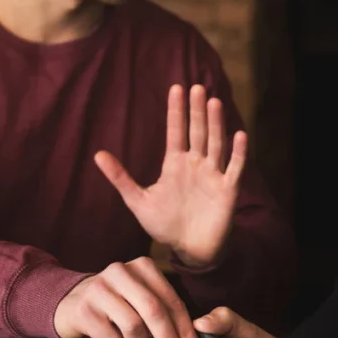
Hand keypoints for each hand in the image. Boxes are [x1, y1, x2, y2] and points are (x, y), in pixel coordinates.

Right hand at [53, 257, 201, 337]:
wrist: (70, 303)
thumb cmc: (117, 305)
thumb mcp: (141, 297)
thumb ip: (165, 311)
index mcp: (142, 267)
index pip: (171, 300)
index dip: (185, 329)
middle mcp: (120, 272)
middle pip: (154, 311)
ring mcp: (99, 289)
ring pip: (133, 326)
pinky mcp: (83, 310)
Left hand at [94, 84, 246, 268]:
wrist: (190, 250)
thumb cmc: (165, 225)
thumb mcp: (138, 201)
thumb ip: (121, 178)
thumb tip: (97, 154)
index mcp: (175, 164)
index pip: (176, 131)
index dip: (176, 111)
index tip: (176, 88)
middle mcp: (196, 164)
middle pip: (197, 132)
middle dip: (197, 111)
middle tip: (197, 87)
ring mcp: (213, 175)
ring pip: (216, 144)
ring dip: (216, 124)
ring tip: (214, 102)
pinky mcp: (228, 190)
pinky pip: (234, 168)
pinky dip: (238, 153)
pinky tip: (239, 135)